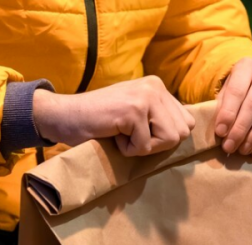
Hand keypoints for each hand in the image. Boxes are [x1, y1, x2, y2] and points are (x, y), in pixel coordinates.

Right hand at [33, 76, 194, 156]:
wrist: (64, 116)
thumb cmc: (98, 122)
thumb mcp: (136, 115)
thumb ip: (160, 118)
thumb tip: (187, 132)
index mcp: (158, 87)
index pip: (187, 122)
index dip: (164, 137)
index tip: (140, 132)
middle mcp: (155, 86)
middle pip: (181, 133)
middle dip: (157, 143)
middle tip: (130, 134)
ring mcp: (145, 97)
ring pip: (169, 139)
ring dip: (144, 146)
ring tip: (122, 133)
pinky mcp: (133, 110)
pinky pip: (144, 147)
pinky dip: (127, 149)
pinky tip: (112, 134)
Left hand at [215, 57, 251, 157]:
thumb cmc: (235, 92)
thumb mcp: (223, 94)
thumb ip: (220, 109)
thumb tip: (221, 133)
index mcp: (246, 67)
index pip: (237, 90)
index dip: (228, 113)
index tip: (220, 132)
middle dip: (241, 128)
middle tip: (229, 146)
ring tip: (243, 150)